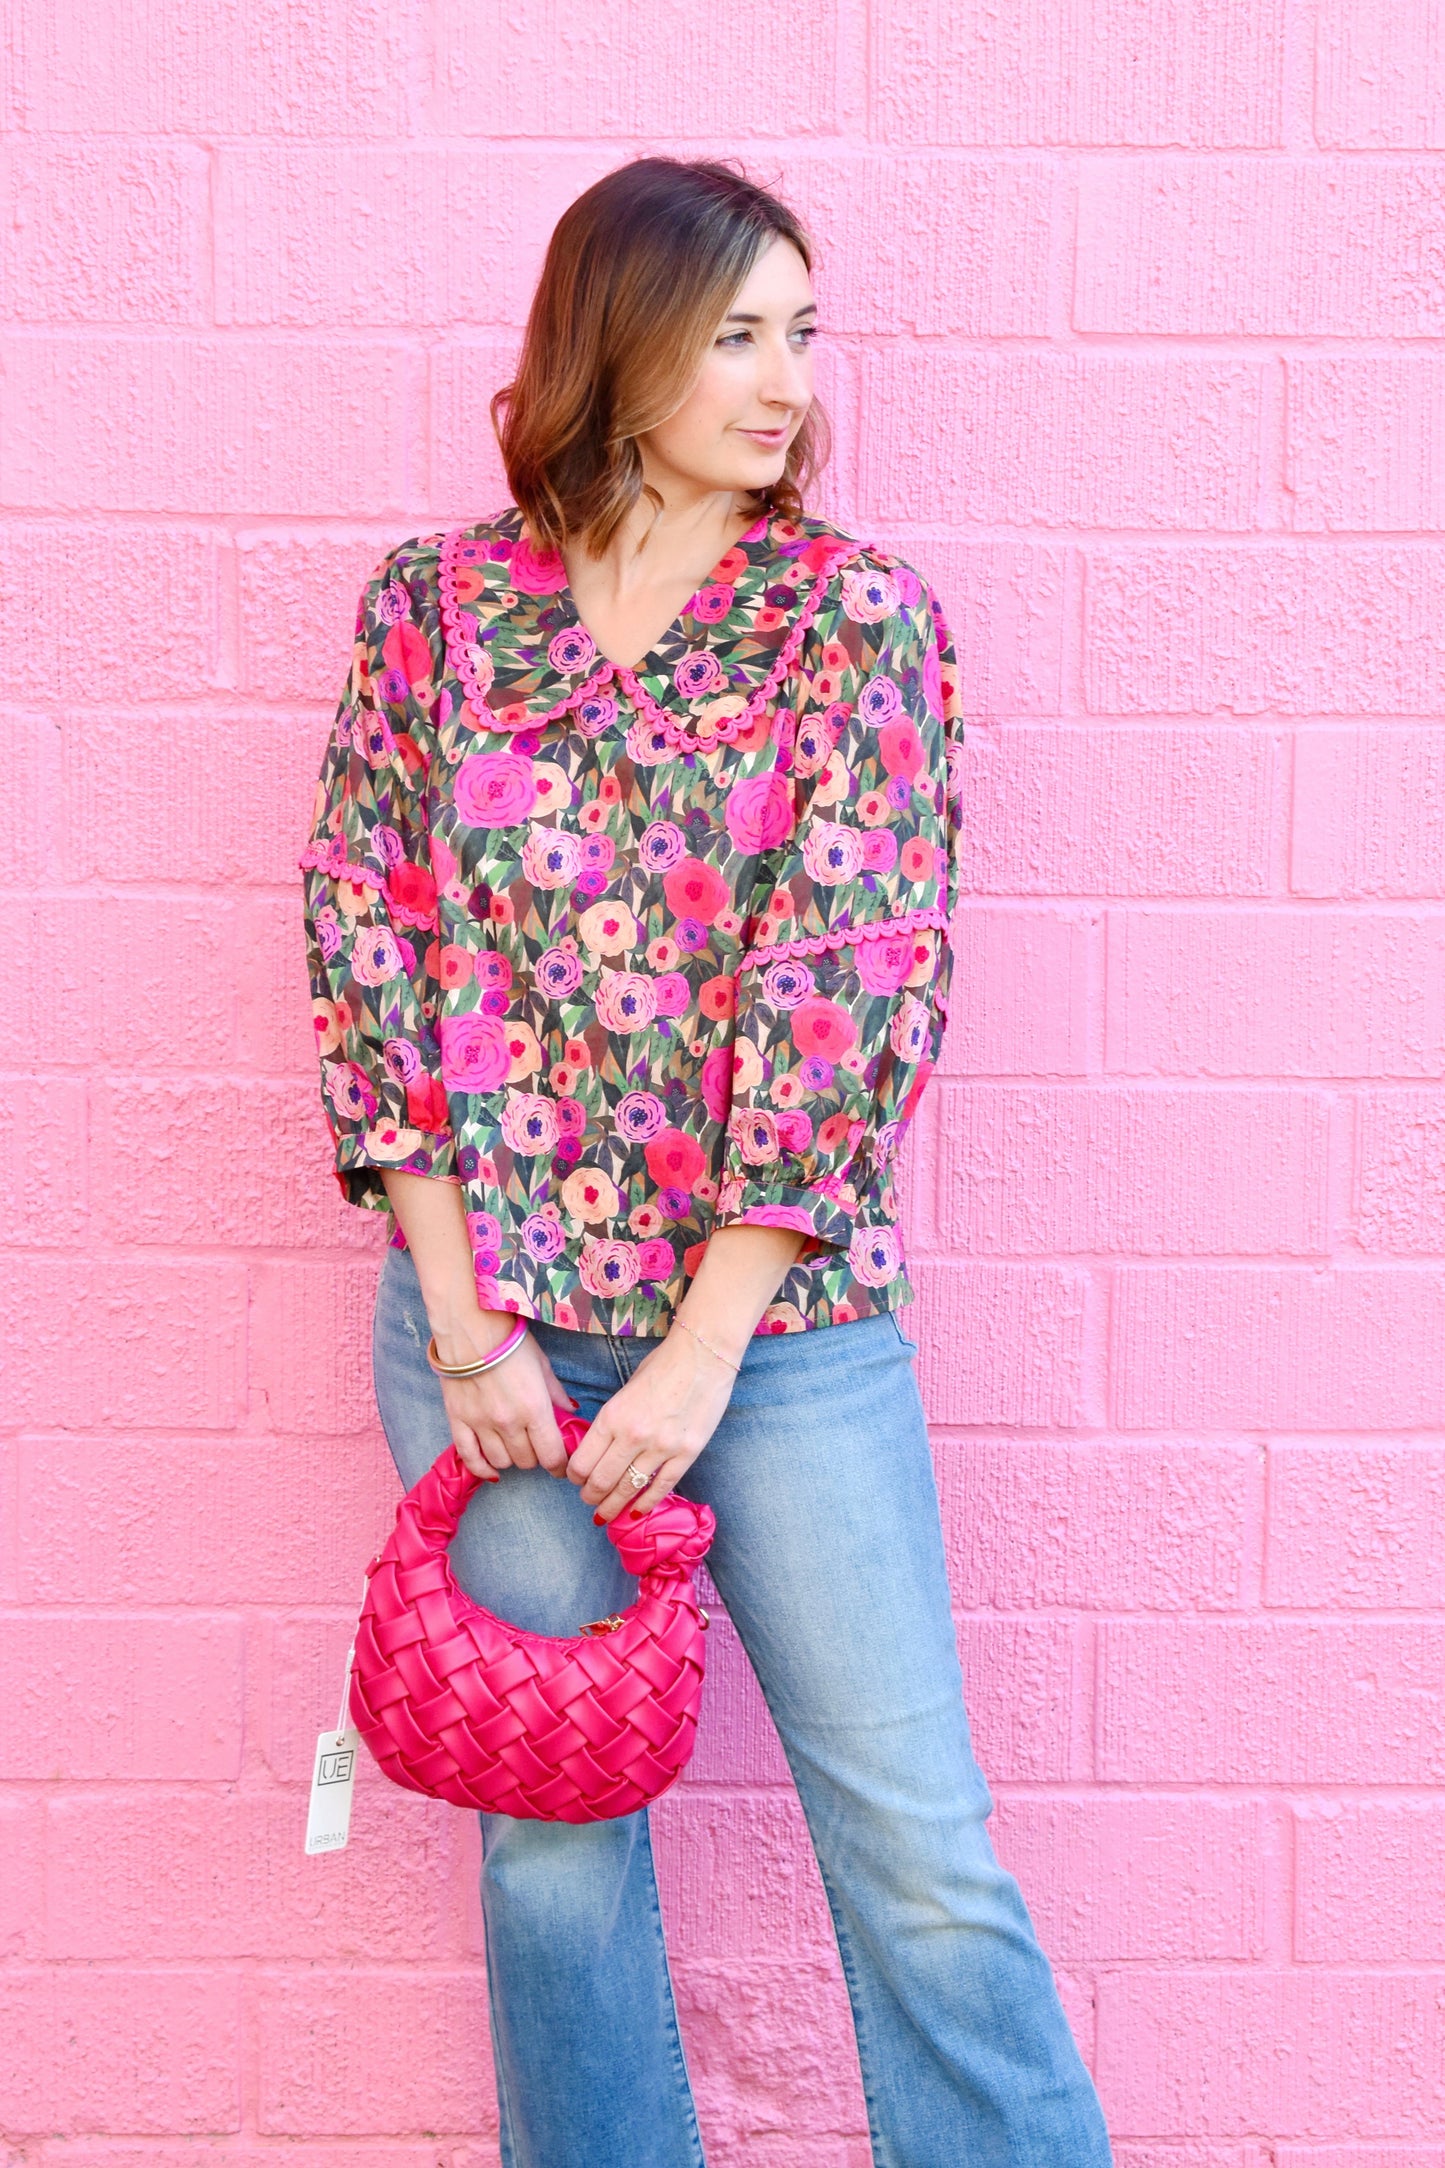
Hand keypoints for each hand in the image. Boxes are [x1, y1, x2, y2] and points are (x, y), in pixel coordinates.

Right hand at [431, 1308, 575, 1481]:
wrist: (469, 1327)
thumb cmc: (510, 1342)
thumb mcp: (542, 1365)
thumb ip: (556, 1394)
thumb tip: (570, 1413)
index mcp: (535, 1409)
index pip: (552, 1455)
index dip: (560, 1465)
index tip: (562, 1464)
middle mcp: (509, 1423)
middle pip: (527, 1461)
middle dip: (536, 1456)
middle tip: (536, 1445)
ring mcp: (481, 1424)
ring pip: (501, 1461)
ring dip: (511, 1458)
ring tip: (514, 1445)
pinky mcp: (458, 1421)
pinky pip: (469, 1458)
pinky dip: (482, 1468)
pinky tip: (491, 1468)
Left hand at [567, 1322, 737, 1525]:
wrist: (703, 1356)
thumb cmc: (662, 1366)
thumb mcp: (625, 1391)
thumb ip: (612, 1421)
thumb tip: (599, 1448)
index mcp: (612, 1417)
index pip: (582, 1462)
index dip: (574, 1477)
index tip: (575, 1480)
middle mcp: (632, 1436)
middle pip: (600, 1482)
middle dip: (589, 1496)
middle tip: (588, 1501)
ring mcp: (661, 1447)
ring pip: (628, 1490)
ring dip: (612, 1506)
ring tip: (606, 1514)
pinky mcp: (686, 1453)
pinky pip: (661, 1487)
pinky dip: (645, 1504)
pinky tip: (635, 1513)